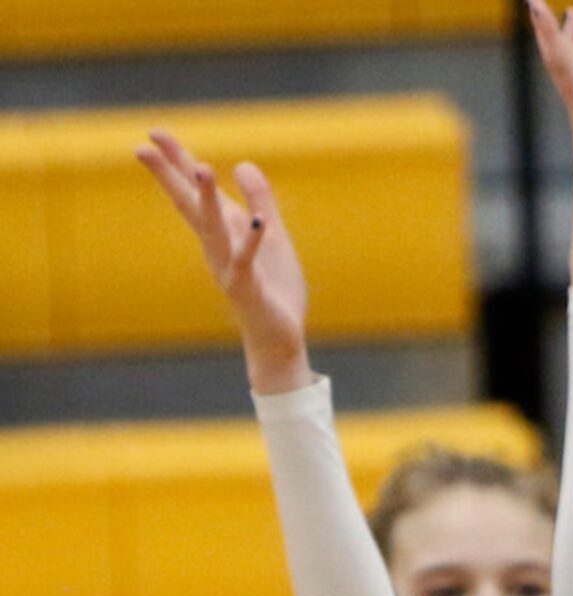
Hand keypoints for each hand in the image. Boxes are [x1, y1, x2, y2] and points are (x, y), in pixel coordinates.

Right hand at [136, 130, 312, 392]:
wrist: (280, 337)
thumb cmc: (275, 288)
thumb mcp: (272, 234)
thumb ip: (260, 199)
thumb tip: (242, 163)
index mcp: (224, 230)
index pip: (194, 190)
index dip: (177, 161)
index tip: (154, 133)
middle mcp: (217, 246)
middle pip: (189, 204)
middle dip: (169, 176)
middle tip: (142, 147)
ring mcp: (228, 267)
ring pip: (213, 228)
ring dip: (206, 198)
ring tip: (202, 166)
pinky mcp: (247, 288)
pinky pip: (246, 261)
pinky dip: (252, 242)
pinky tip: (256, 221)